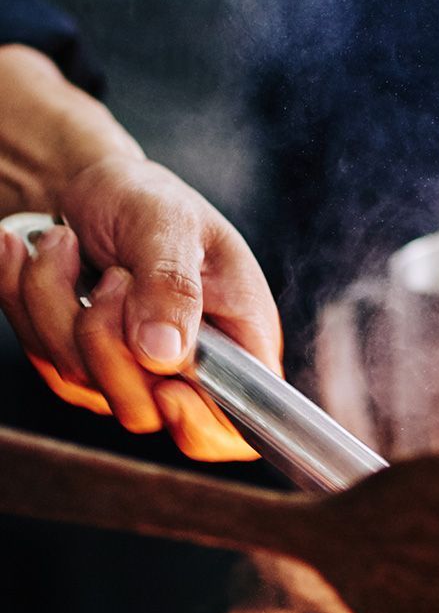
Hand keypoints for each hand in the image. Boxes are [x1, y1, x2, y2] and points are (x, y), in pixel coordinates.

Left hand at [0, 153, 282, 459]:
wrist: (92, 184)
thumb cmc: (148, 199)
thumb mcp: (171, 224)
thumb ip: (173, 287)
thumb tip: (164, 355)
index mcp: (240, 344)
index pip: (234, 426)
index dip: (201, 427)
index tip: (169, 390)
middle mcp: (189, 371)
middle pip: (144, 410)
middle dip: (105, 340)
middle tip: (113, 277)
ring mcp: (132, 373)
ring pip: (81, 380)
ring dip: (53, 302)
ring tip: (62, 242)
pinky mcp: (82, 363)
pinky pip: (42, 355)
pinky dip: (24, 297)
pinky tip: (27, 253)